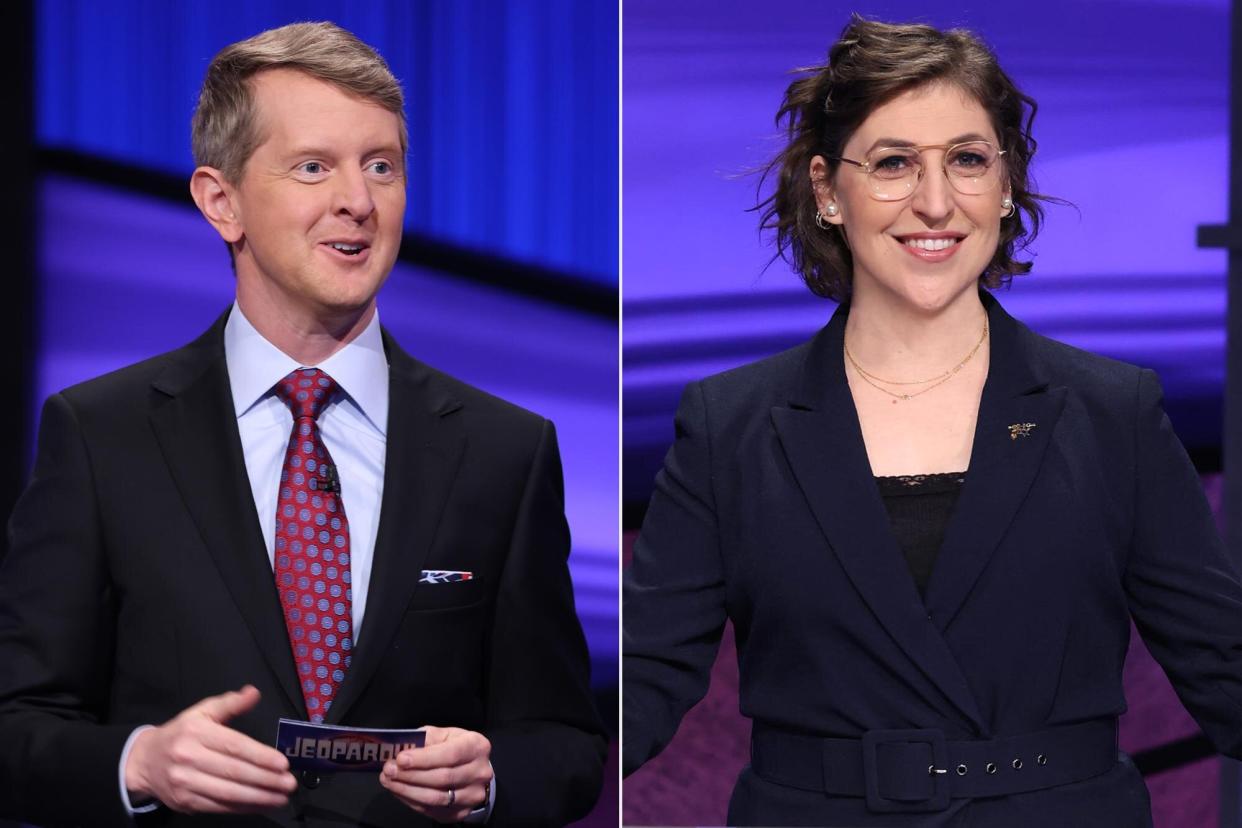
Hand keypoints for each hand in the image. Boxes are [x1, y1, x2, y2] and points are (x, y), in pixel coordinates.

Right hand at [124, 685, 297, 813]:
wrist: (144, 761)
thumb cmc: (180, 733)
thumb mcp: (201, 712)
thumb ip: (229, 704)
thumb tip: (253, 693)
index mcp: (196, 733)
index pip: (234, 746)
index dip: (260, 756)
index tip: (283, 763)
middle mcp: (189, 758)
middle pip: (234, 772)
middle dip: (266, 779)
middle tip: (289, 783)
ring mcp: (185, 783)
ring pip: (228, 793)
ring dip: (259, 797)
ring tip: (281, 797)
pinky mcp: (185, 802)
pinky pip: (219, 807)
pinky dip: (243, 807)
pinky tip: (261, 804)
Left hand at [380, 726, 492, 822]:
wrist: (473, 771)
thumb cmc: (456, 749)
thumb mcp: (445, 735)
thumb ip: (427, 738)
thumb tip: (403, 747)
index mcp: (477, 747)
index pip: (450, 755)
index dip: (424, 758)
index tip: (400, 759)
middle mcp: (479, 772)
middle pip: (442, 778)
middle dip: (411, 775)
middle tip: (388, 770)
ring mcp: (472, 795)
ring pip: (436, 797)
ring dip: (407, 790)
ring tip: (389, 781)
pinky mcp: (461, 812)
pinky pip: (432, 810)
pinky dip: (411, 801)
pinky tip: (399, 791)